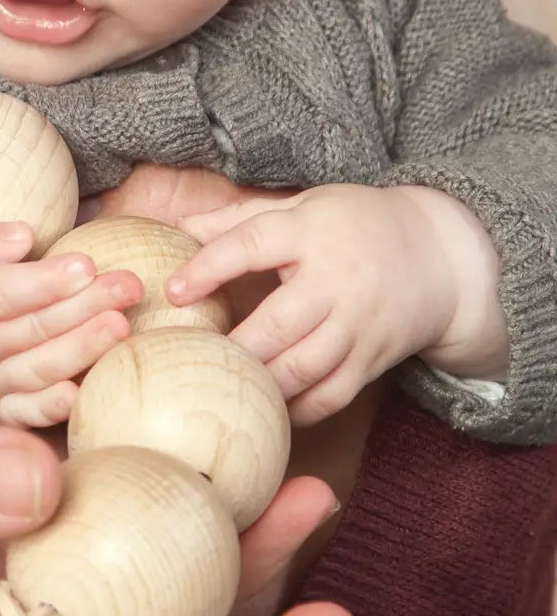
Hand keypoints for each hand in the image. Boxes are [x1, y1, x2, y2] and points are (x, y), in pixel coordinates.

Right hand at [0, 221, 141, 426]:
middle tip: (129, 285)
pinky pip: (21, 415)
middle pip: (32, 328)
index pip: (2, 292)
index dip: (44, 281)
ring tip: (120, 326)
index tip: (86, 265)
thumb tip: (24, 235)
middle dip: (84, 306)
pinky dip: (49, 408)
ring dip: (81, 350)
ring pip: (36, 369)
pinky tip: (80, 395)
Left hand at [167, 184, 465, 424]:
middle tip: (192, 358)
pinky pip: (333, 394)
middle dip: (235, 346)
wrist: (442, 254)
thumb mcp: (304, 206)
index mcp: (312, 232)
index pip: (254, 244)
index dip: (211, 266)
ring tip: (223, 388)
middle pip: (279, 322)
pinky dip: (298, 409)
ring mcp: (359, 324)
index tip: (174, 289)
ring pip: (305, 366)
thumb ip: (241, 217)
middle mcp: (338, 279)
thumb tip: (179, 224)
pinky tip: (267, 410)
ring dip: (261, 383)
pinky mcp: (374, 358)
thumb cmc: (356, 224)